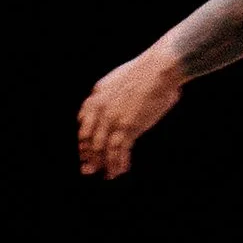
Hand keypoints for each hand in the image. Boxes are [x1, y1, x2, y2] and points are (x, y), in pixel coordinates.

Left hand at [78, 46, 182, 177]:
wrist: (159, 68)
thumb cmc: (148, 70)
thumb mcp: (119, 79)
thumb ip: (113, 94)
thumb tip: (121, 102)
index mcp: (96, 97)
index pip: (83, 124)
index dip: (83, 141)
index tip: (85, 151)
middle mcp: (99, 110)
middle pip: (89, 140)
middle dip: (89, 157)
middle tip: (89, 170)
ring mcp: (112, 119)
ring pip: (103, 149)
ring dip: (105, 164)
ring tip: (109, 175)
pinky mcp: (127, 127)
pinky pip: (119, 151)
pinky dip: (119, 163)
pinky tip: (122, 170)